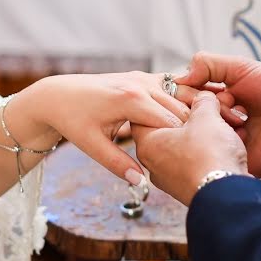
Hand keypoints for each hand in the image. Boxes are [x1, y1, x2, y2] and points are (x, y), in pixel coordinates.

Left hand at [19, 72, 197, 183]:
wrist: (58, 95)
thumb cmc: (72, 120)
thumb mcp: (91, 145)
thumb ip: (117, 164)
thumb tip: (141, 182)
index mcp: (130, 100)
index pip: (171, 122)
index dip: (184, 141)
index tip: (194, 158)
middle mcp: (141, 84)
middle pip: (181, 108)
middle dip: (192, 128)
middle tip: (202, 151)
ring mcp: (143, 77)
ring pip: (180, 97)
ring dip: (189, 116)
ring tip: (198, 138)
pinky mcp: (143, 77)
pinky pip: (171, 89)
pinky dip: (180, 103)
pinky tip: (187, 122)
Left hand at [132, 91, 248, 205]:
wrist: (228, 197)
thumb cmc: (209, 155)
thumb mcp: (206, 117)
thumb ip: (203, 102)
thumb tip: (204, 98)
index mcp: (148, 142)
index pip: (146, 113)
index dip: (166, 100)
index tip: (187, 96)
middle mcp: (153, 163)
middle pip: (168, 130)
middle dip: (191, 117)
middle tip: (210, 109)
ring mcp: (169, 179)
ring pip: (185, 147)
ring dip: (204, 134)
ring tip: (224, 125)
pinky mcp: (187, 188)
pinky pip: (196, 162)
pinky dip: (210, 151)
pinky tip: (228, 144)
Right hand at [177, 52, 260, 177]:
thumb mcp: (241, 67)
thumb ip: (209, 65)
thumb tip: (179, 77)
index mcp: (213, 99)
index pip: (183, 98)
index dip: (189, 93)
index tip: (204, 90)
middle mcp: (214, 121)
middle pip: (188, 118)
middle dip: (205, 108)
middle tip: (232, 103)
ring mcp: (223, 142)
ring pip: (199, 137)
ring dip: (218, 124)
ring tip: (243, 118)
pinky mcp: (234, 161)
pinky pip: (216, 157)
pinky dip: (226, 143)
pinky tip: (244, 134)